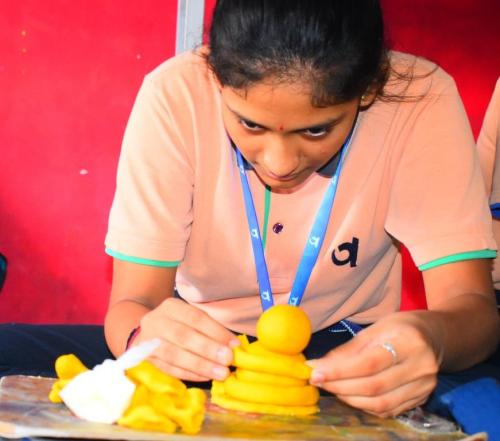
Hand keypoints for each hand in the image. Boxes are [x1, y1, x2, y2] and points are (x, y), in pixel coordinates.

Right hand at [133, 298, 239, 381]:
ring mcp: (148, 342)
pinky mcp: (146, 360)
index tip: (234, 345)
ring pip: (174, 354)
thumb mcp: (190, 318)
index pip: (195, 317)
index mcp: (171, 307)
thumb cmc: (177, 325)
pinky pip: (169, 369)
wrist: (147, 333)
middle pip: (183, 335)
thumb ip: (210, 330)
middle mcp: (156, 321)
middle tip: (228, 359)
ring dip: (200, 365)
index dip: (216, 331)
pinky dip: (189, 374)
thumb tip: (233, 346)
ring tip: (220, 373)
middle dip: (208, 349)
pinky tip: (205, 377)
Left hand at [307, 312, 441, 416]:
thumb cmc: (401, 328)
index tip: (315, 372)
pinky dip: (365, 406)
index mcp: (409, 342)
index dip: (339, 371)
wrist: (435, 337)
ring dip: (349, 399)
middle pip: (374, 387)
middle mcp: (421, 368)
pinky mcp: (421, 400)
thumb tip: (319, 366)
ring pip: (380, 404)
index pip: (369, 364)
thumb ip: (349, 349)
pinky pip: (388, 410)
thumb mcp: (375, 329)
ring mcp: (424, 387)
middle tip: (318, 381)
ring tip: (331, 388)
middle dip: (340, 386)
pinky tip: (350, 396)